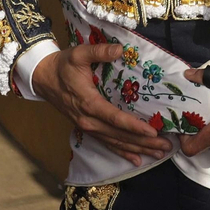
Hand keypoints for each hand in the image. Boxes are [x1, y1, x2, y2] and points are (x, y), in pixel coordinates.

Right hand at [33, 45, 170, 166]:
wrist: (43, 77)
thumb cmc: (63, 65)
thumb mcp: (79, 54)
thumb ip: (99, 52)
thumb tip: (120, 49)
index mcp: (89, 103)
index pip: (115, 118)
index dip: (134, 126)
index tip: (152, 131)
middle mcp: (89, 120)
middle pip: (119, 135)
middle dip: (144, 142)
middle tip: (166, 145)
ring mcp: (87, 127)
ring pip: (115, 142)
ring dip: (138, 149)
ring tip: (159, 153)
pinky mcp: (87, 129)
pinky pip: (107, 144)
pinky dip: (123, 152)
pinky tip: (137, 160)